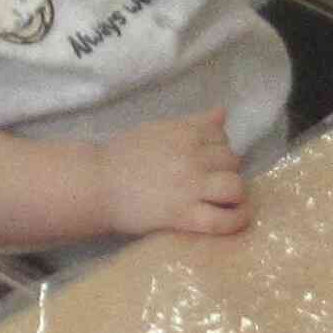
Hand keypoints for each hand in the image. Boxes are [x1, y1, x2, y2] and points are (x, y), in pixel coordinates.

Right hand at [101, 110, 248, 236]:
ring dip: (235, 194)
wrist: (96, 184)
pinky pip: (222, 220)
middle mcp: (192, 157)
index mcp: (185, 132)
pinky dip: (235, 220)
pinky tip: (235, 219)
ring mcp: (190, 187)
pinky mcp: (183, 215)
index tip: (208, 158)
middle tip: (210, 181)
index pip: (221, 136)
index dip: (218, 147)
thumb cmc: (122, 156)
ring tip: (224, 200)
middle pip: (232, 161)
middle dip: (225, 170)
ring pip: (235, 187)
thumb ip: (192, 123)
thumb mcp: (158, 129)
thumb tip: (222, 112)